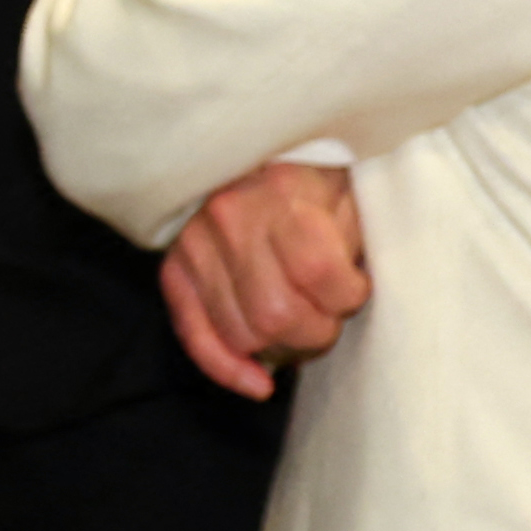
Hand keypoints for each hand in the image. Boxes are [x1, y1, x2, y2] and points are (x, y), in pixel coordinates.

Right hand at [160, 159, 368, 400]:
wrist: (246, 147)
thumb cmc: (311, 178)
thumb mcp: (345, 191)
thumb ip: (352, 240)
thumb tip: (356, 299)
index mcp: (281, 193)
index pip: (318, 271)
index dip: (347, 295)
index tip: (356, 288)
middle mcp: (230, 218)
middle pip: (276, 314)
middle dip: (315, 332)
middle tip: (329, 318)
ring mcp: (195, 245)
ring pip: (240, 332)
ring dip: (279, 347)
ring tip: (297, 327)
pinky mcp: (175, 267)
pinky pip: (193, 332)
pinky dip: (224, 367)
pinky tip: (256, 382)